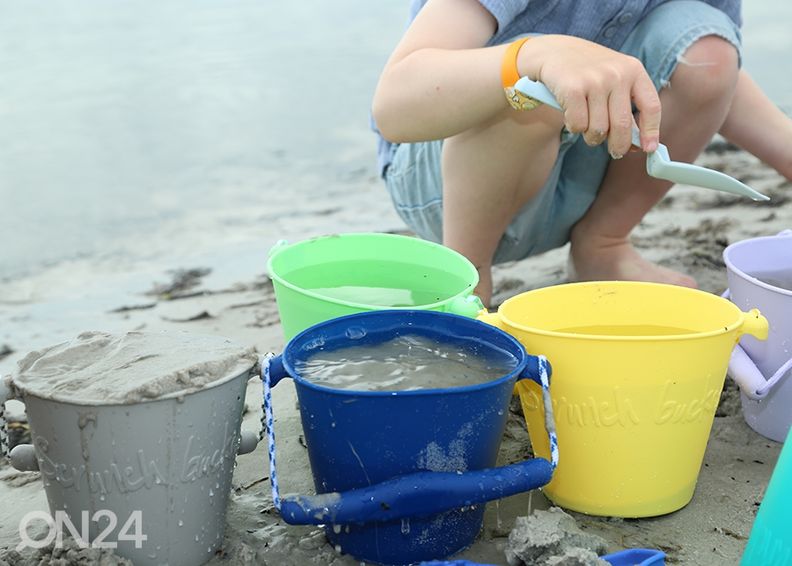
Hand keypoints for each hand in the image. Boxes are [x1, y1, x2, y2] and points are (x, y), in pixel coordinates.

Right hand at [518, 35, 660, 157]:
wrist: (555, 51)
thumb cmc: (589, 71)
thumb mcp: (615, 80)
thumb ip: (627, 107)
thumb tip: (640, 145)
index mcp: (633, 70)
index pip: (651, 106)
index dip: (651, 131)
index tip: (649, 149)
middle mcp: (616, 74)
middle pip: (623, 125)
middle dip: (619, 146)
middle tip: (615, 152)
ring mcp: (594, 81)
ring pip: (598, 130)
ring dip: (592, 136)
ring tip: (587, 126)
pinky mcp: (572, 89)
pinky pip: (578, 126)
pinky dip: (575, 128)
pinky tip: (572, 116)